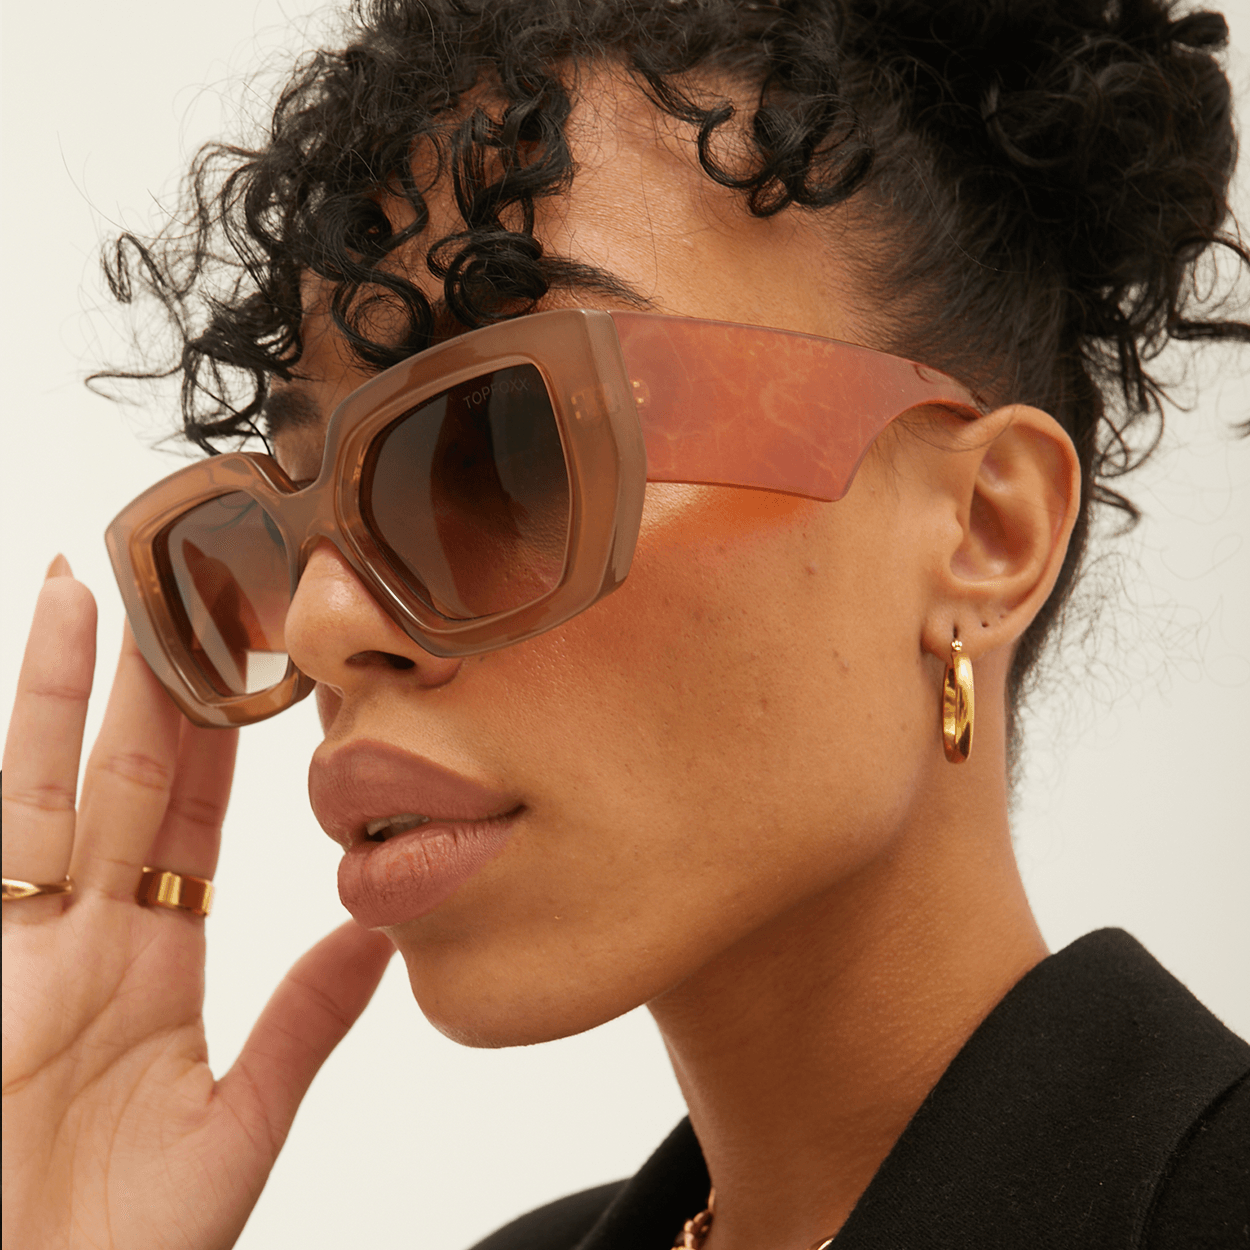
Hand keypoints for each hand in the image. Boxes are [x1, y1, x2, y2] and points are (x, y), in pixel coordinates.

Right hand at [2, 558, 394, 1249]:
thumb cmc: (118, 1247)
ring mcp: (19, 945)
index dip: (219, 739)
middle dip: (145, 684)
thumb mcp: (233, 1123)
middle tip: (176, 588)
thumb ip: (304, 1022)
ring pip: (39, 788)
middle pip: (120, 778)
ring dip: (55, 692)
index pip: (194, 819)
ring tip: (80, 593)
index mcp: (153, 964)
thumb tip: (379, 931)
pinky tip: (20, 693)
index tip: (249, 664)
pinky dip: (1, 764)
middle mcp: (83, 937)